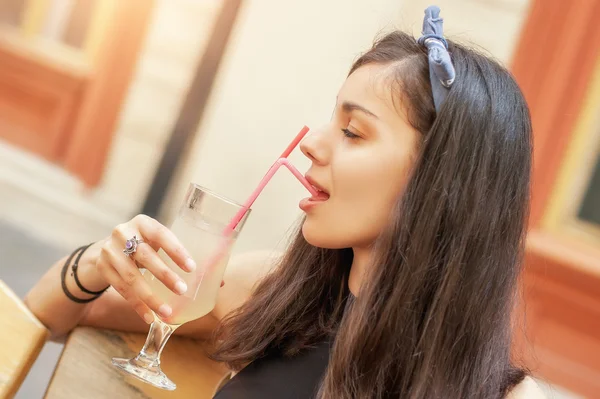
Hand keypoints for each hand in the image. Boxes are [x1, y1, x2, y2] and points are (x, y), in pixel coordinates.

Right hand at [95, 214, 220, 323]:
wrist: (105, 249)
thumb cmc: (144, 246)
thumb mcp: (158, 243)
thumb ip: (182, 257)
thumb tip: (219, 281)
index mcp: (143, 223)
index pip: (161, 234)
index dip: (176, 251)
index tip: (191, 268)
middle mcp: (124, 233)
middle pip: (145, 255)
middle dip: (165, 275)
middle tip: (182, 290)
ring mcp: (109, 251)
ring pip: (131, 276)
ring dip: (150, 296)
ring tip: (167, 311)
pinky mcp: (102, 268)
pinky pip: (121, 290)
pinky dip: (137, 305)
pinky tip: (149, 317)